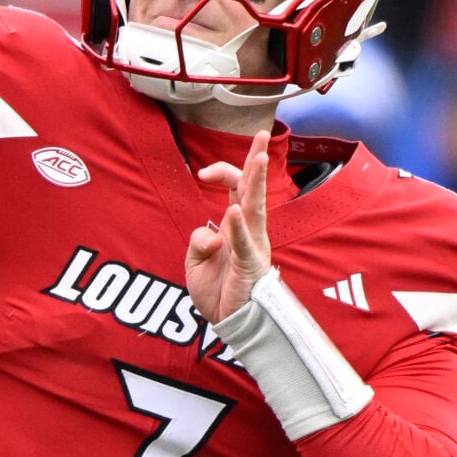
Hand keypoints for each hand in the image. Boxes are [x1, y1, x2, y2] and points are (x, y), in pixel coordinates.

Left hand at [186, 131, 272, 324]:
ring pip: (255, 209)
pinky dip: (236, 228)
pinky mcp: (250, 266)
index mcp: (235, 227)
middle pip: (252, 191)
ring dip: (256, 184)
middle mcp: (248, 232)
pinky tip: (234, 211)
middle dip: (255, 162)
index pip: (234, 190)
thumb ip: (199, 242)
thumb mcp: (196, 263)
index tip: (201, 171)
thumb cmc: (218, 291)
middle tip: (261, 134)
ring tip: (260, 159)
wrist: (230, 322)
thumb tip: (207, 232)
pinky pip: (243, 244)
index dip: (222, 174)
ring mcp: (252, 247)